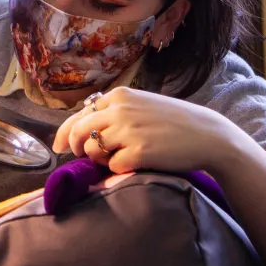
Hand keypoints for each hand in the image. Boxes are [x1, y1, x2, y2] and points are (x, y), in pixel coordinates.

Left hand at [52, 87, 241, 175]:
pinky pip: (111, 166)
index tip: (58, 146)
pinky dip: (118, 169)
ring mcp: (128, 131)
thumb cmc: (174, 122)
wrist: (207, 135)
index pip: (80, 114)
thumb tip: (82, 131)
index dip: (65, 132)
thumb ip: (114, 113)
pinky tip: (135, 163)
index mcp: (119, 96)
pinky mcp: (138, 152)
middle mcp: (120, 110)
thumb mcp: (142, 106)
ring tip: (117, 158)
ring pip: (92, 149)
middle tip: (81, 157)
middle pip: (79, 131)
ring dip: (98, 159)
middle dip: (74, 147)